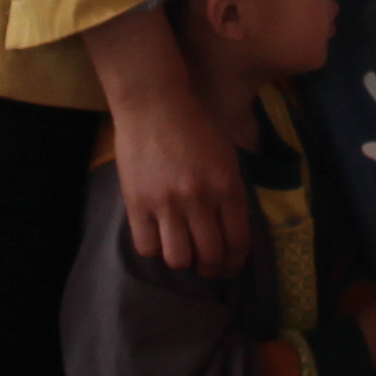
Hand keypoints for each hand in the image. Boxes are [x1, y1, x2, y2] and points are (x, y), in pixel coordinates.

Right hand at [110, 65, 253, 276]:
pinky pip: (147, 246)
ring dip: (183, 263)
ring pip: (178, 259)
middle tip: (207, 268)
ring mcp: (167, 203)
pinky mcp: (138, 203)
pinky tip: (157, 239)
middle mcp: (200, 200)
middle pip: (210, 255)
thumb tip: (233, 233)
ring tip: (182, 255)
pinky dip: (154, 249)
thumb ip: (231, 194)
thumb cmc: (194, 128)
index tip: (230, 268)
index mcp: (227, 187)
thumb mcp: (227, 158)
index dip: (235, 263)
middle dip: (211, 269)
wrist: (154, 106)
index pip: (237, 241)